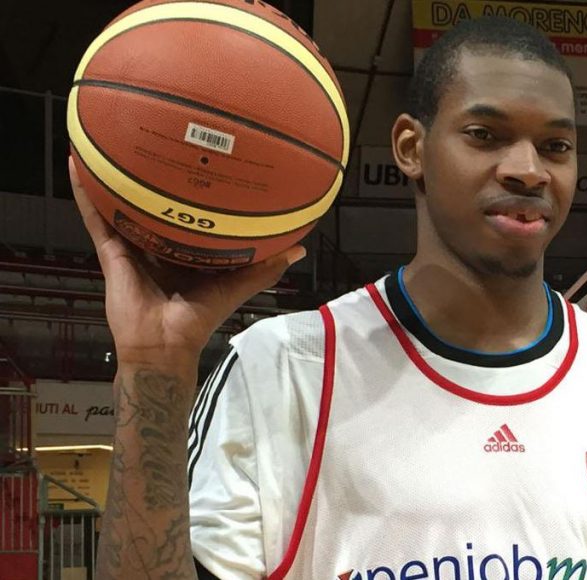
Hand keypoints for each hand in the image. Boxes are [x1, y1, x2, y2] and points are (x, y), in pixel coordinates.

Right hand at [69, 156, 305, 368]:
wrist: (165, 344)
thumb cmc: (199, 317)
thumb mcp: (237, 285)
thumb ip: (265, 266)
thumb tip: (299, 248)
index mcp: (186, 249)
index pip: (189, 213)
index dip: (193, 190)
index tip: (201, 158)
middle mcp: (158, 243)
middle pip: (154, 204)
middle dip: (154, 175)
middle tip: (156, 136)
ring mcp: (132, 245)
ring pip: (121, 204)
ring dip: (113, 175)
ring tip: (109, 138)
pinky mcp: (111, 250)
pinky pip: (96, 216)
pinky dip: (86, 193)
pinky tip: (78, 164)